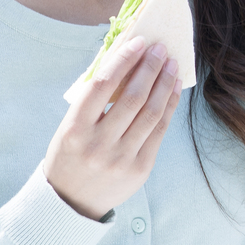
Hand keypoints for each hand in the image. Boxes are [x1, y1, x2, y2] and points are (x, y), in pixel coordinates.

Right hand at [45, 41, 181, 220]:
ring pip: (151, 113)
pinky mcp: (140, 169)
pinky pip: (160, 131)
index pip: (102, 85)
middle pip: (132, 97)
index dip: (123, 60)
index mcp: (74, 129)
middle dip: (150, 68)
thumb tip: (125, 61)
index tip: (138, 42)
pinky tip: (173, 89)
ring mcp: (120, 159)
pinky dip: (169, 106)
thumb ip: (93, 100)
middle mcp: (97, 145)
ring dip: (164, 84)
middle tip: (160, 49)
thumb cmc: (70, 154)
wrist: (71, 202)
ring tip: (171, 65)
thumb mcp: (70, 127)